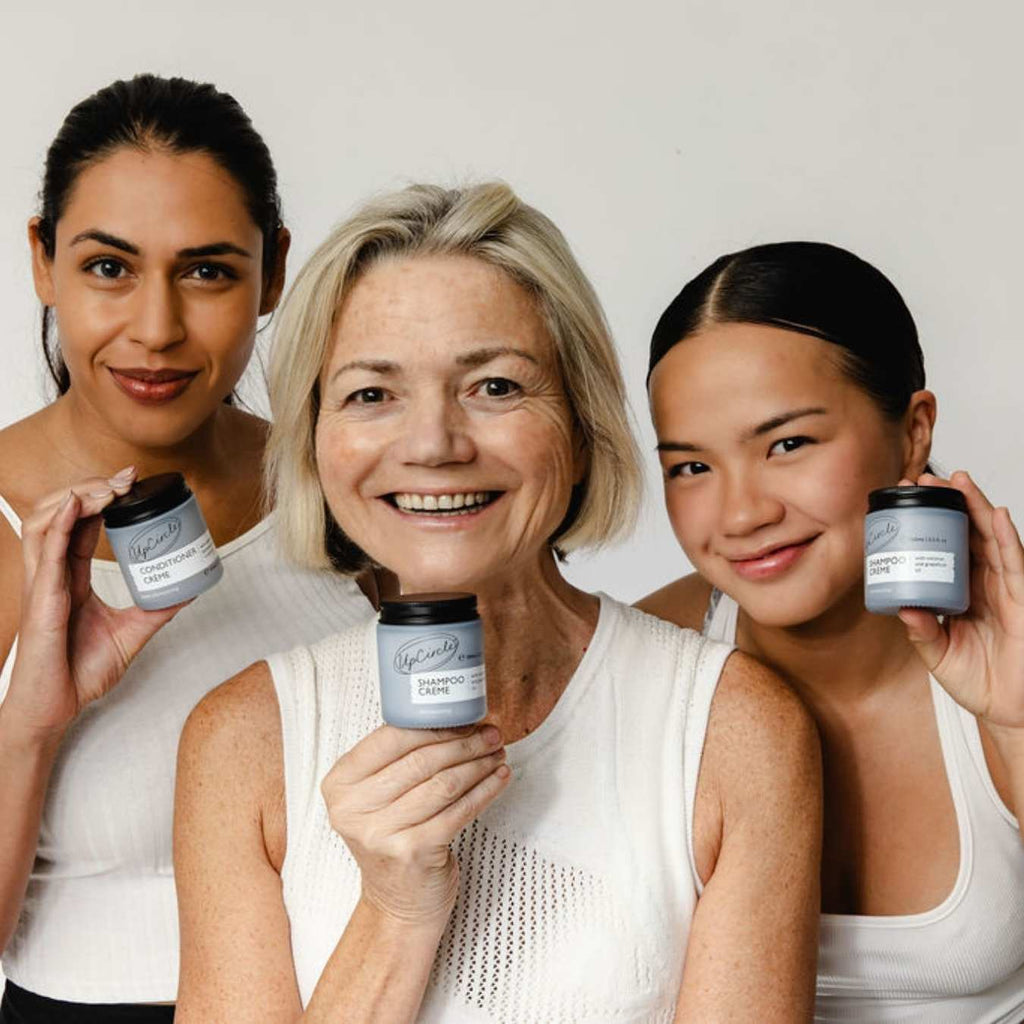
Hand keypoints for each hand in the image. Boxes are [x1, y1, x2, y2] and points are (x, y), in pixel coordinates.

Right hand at [2, 468, 188, 741]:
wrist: (56, 708)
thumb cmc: (79, 673)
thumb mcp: (130, 633)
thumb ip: (156, 610)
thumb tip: (189, 590)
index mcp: (70, 578)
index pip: (79, 525)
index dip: (100, 498)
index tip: (131, 482)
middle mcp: (53, 574)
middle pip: (60, 513)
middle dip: (90, 487)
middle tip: (126, 477)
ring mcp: (42, 584)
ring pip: (43, 522)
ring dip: (75, 496)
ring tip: (108, 488)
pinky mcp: (40, 599)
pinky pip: (44, 553)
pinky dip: (59, 524)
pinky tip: (78, 506)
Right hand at [321, 724, 510, 923]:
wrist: (398, 903)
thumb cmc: (394, 839)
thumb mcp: (377, 798)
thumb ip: (398, 760)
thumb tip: (454, 718)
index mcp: (340, 784)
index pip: (391, 738)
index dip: (434, 725)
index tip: (465, 719)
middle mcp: (353, 809)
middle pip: (422, 760)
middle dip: (464, 743)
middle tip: (490, 734)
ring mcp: (382, 833)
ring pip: (444, 783)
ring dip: (478, 764)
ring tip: (497, 754)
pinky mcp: (414, 852)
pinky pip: (460, 810)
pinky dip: (485, 790)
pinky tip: (499, 778)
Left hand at [898, 471, 1023, 728]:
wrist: (1011, 711)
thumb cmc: (978, 682)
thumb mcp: (938, 655)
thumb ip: (922, 632)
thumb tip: (903, 607)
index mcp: (962, 590)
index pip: (945, 547)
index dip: (928, 524)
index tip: (904, 501)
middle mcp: (984, 583)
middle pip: (967, 533)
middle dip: (949, 504)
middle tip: (923, 479)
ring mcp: (1007, 587)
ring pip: (991, 538)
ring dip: (975, 507)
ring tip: (957, 482)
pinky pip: (1015, 562)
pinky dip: (1006, 537)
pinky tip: (995, 515)